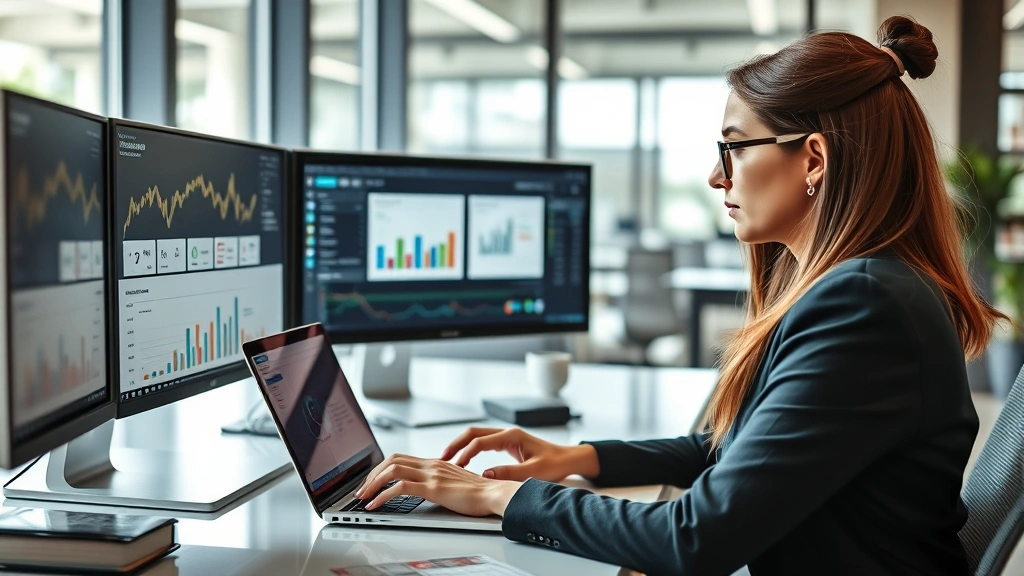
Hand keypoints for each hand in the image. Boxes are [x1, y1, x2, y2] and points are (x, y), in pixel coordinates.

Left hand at [355, 454, 520, 516]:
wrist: (496, 494)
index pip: (400, 458)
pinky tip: (376, 504)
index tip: (372, 482)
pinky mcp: (433, 488)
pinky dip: (382, 496)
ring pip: (391, 471)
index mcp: (435, 463)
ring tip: (363, 497)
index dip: (381, 469)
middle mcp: (431, 465)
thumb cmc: (480, 493)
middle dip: (371, 475)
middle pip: (391, 460)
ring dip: (372, 484)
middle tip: (362, 490)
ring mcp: (432, 475)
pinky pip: (400, 488)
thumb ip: (441, 482)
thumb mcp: (455, 484)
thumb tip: (428, 490)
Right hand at [440, 426, 598, 481]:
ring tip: (448, 459)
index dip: (466, 453)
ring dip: (462, 445)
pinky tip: (464, 460)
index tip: (456, 466)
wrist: (569, 459)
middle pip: (474, 432)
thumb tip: (485, 475)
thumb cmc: (555, 464)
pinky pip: (484, 442)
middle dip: (456, 443)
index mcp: (512, 436)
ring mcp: (507, 437)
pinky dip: (471, 449)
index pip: (481, 441)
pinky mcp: (508, 443)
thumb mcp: (533, 472)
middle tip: (442, 457)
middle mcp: (507, 433)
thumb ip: (509, 474)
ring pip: (477, 435)